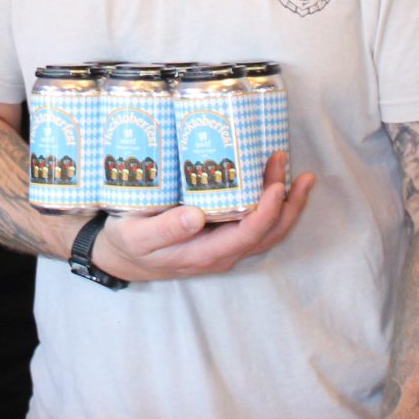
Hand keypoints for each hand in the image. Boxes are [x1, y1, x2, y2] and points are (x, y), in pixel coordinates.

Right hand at [93, 150, 316, 282]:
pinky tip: (274, 182)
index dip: (268, 211)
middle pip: (269, 233)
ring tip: (297, 172)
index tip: (276, 184)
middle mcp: (223, 253)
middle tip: (286, 162)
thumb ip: (165, 229)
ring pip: (268, 230)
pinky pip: (256, 224)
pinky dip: (272, 204)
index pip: (249, 235)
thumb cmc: (128, 243)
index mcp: (206, 254)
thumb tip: (197, 216)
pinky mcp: (222, 236)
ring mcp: (225, 246)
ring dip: (286, 202)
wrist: (121, 256)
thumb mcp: (138, 236)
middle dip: (286, 200)